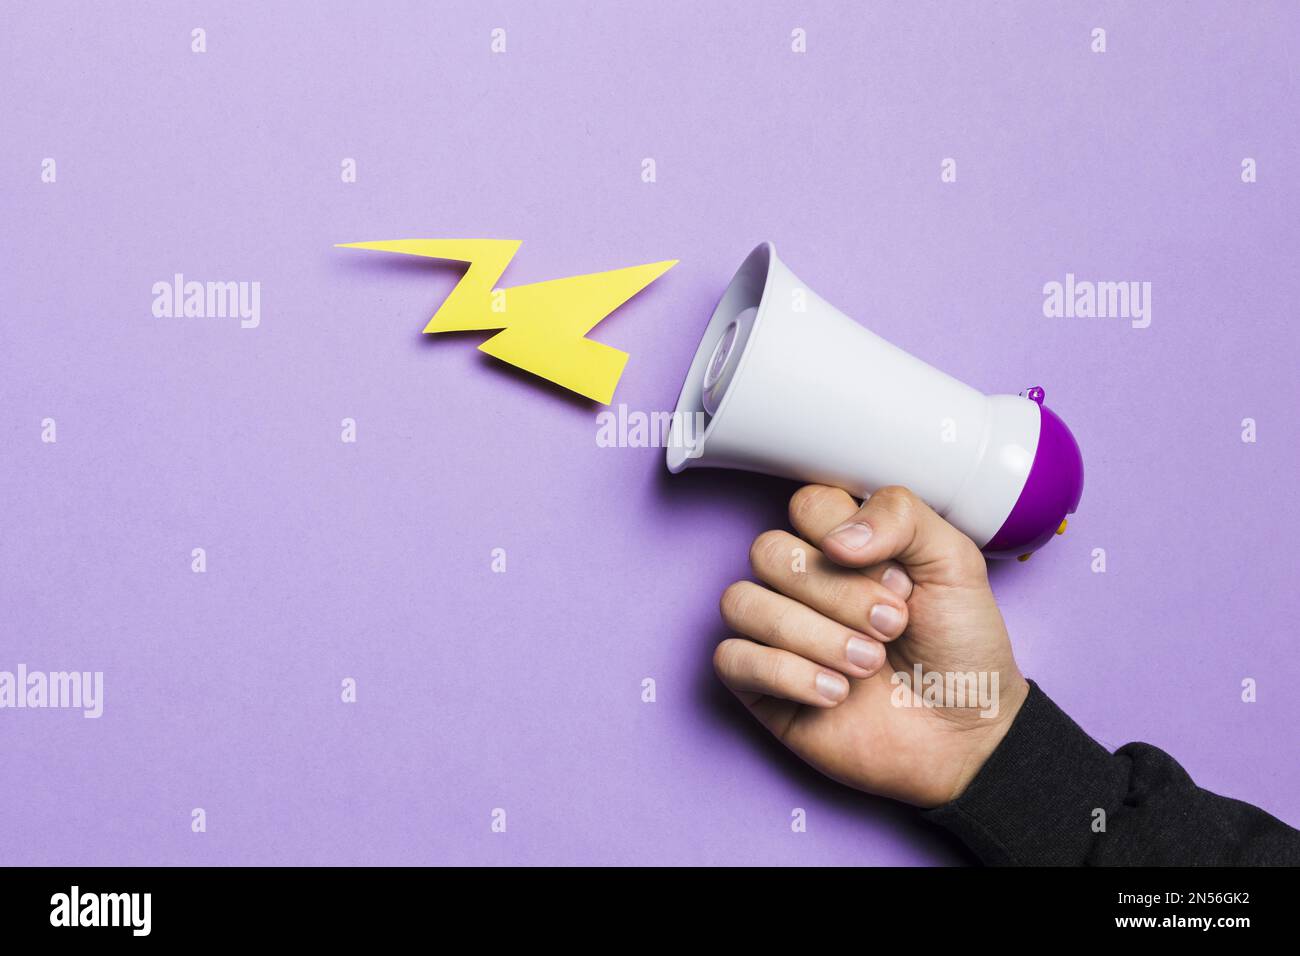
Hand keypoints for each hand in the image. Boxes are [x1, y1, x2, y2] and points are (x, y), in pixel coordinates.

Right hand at [713, 484, 1028, 806]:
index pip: (806, 505)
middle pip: (768, 551)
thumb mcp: (955, 563)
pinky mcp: (760, 685)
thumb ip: (901, 516)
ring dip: (813, 636)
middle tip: (890, 627)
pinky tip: (835, 693)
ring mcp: (776, 632)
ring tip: (867, 665)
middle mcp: (801, 581)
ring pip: (742, 602)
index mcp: (842, 542)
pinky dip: (787, 674)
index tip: (899, 580)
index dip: (848, 538)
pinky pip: (732, 658)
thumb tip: (836, 537)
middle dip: (836, 593)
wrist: (967, 734)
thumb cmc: (960, 648)